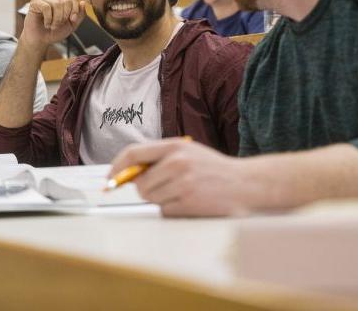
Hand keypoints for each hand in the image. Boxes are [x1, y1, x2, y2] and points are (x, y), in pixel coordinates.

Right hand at [21, 0, 85, 48]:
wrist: (41, 40)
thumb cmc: (55, 32)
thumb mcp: (72, 25)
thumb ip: (80, 15)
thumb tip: (83, 3)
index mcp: (63, 1)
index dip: (75, 10)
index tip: (72, 20)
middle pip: (66, 1)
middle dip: (64, 17)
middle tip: (58, 25)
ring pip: (57, 4)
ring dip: (56, 19)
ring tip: (52, 26)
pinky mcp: (35, 2)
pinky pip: (46, 7)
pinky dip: (48, 18)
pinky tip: (46, 23)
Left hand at [110, 138, 260, 216]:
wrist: (246, 184)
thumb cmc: (214, 168)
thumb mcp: (188, 152)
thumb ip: (159, 157)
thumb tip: (129, 174)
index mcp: (174, 146)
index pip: (133, 153)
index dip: (117, 167)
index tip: (110, 178)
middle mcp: (177, 162)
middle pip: (140, 183)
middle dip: (145, 189)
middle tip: (164, 187)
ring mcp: (182, 183)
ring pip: (151, 198)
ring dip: (161, 200)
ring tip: (182, 192)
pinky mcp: (188, 203)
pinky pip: (165, 211)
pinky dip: (172, 209)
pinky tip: (190, 201)